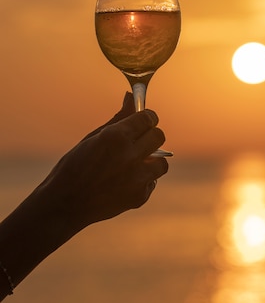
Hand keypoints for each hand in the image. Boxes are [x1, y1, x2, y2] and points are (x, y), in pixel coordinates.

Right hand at [38, 93, 168, 229]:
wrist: (64, 205)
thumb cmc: (74, 167)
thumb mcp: (93, 137)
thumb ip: (118, 119)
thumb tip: (130, 97)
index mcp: (116, 137)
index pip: (148, 118)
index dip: (147, 118)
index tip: (143, 121)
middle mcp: (130, 156)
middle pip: (159, 136)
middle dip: (150, 136)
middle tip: (138, 141)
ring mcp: (137, 178)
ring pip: (162, 162)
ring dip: (151, 160)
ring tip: (133, 164)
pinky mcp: (140, 197)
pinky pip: (152, 181)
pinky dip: (143, 180)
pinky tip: (124, 182)